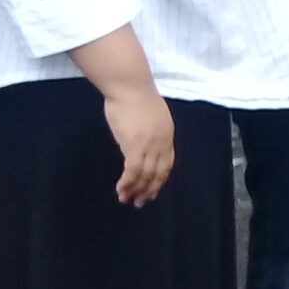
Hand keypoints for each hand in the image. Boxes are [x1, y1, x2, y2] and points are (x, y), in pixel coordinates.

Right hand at [100, 83, 175, 207]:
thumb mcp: (150, 115)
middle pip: (158, 172)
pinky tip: (121, 189)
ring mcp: (149, 144)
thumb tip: (141, 140)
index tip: (152, 190)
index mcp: (167, 135)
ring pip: (145, 174)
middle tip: (140, 202)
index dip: (160, 179)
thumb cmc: (134, 96)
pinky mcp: (134, 144)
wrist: (129, 85)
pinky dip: (128, 182)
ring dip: (135, 189)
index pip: (167, 163)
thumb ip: (149, 130)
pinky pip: (133, 170)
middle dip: (149, 189)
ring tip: (126, 199)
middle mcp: (162, 142)